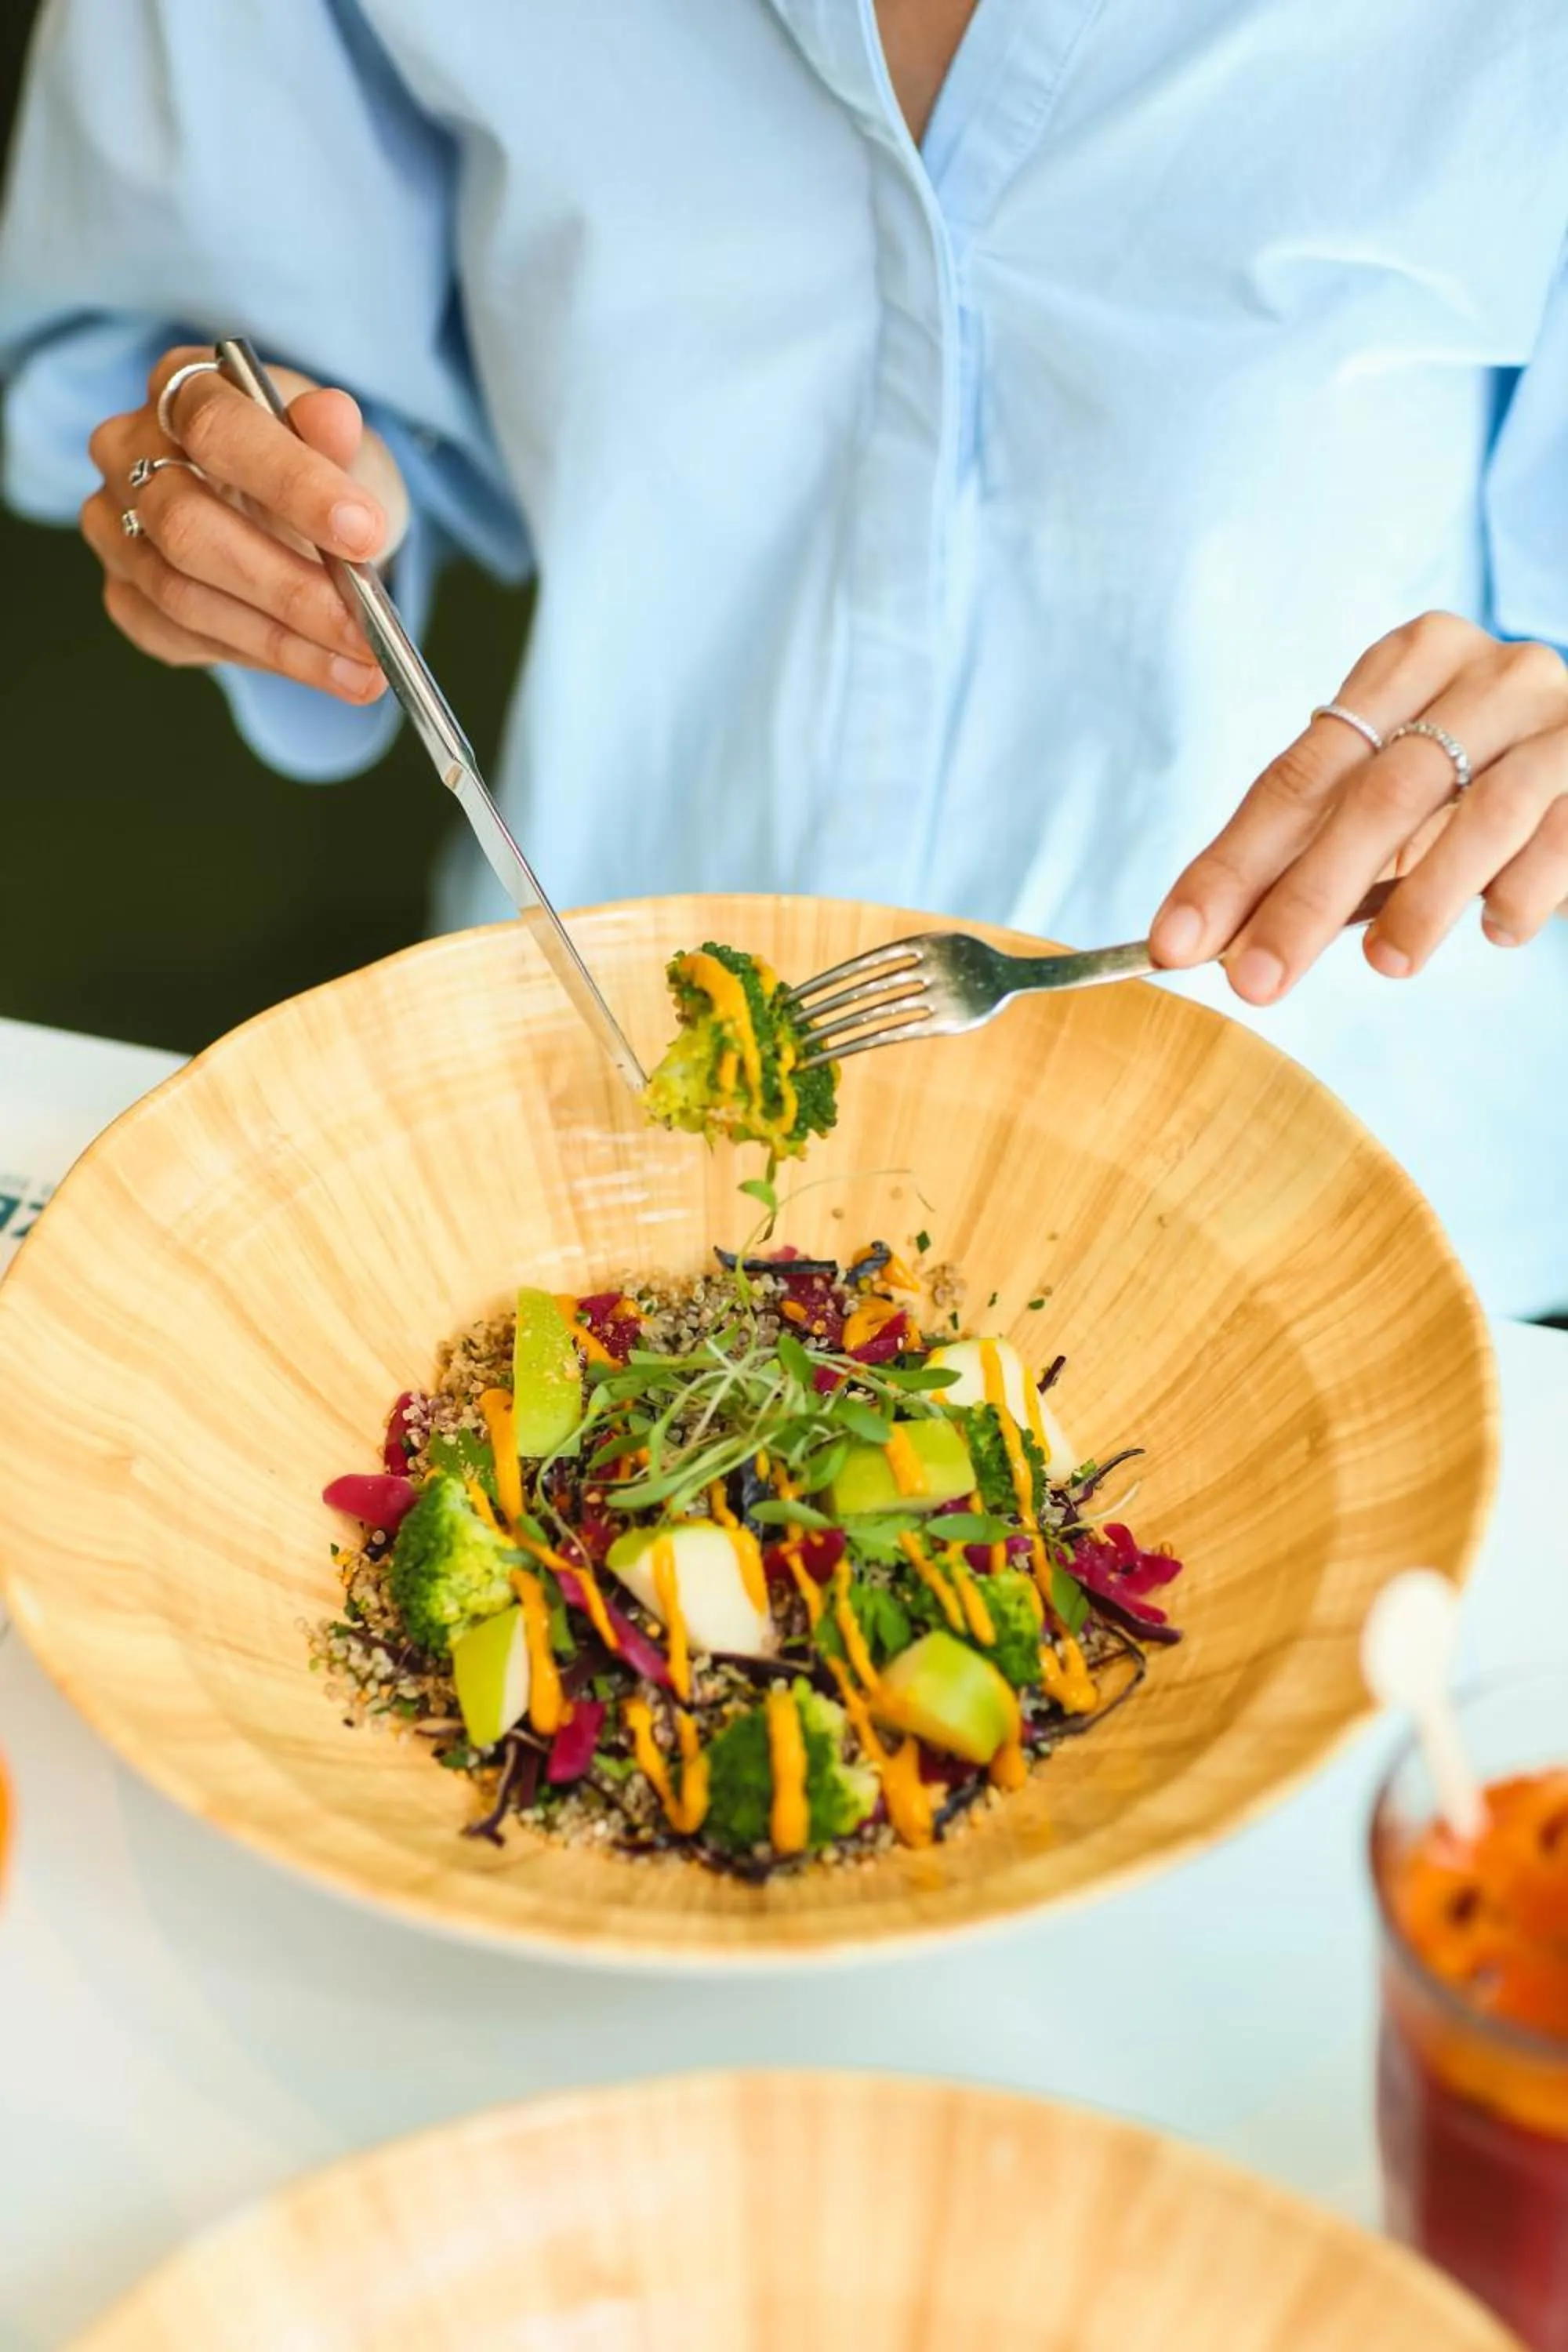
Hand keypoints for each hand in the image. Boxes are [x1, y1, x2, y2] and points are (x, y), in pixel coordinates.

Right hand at [81, 346, 410, 704]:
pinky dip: (256, 657)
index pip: (220, 431)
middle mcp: (127, 451)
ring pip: (182, 595)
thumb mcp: (345, 449)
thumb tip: (333, 416)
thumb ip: (335, 439)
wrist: (298, 519)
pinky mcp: (123, 592)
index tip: (364, 534)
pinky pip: (178, 636)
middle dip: (289, 588)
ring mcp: (115, 526)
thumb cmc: (317, 474)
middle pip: (187, 526)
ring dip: (282, 642)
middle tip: (365, 628)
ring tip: (361, 668)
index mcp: (181, 390)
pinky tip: (317, 667)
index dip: (293, 485)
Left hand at [1150, 612, 1567, 1000]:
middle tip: (1255, 981)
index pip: (1301, 773)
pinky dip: (1518, 893)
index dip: (1233, 865)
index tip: (1176, 944)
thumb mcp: (1392, 807)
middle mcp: (1485, 673)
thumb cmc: (1478, 789)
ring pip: (1480, 811)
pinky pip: (1561, 835)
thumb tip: (1202, 940)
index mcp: (1407, 663)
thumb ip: (1308, 853)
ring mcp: (1558, 717)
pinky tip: (1495, 932)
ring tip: (1384, 965)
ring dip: (1423, 901)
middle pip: (1377, 794)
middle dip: (1305, 898)